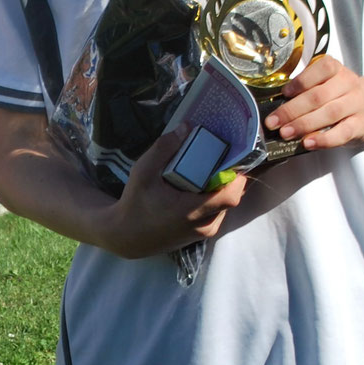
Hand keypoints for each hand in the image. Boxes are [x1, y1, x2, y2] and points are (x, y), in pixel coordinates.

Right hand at [102, 129, 246, 258]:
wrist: (126, 237)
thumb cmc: (134, 204)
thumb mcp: (143, 172)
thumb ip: (163, 149)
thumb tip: (186, 128)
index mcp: (192, 211)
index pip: (231, 195)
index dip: (237, 176)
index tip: (232, 157)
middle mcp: (203, 225)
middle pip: (231, 198)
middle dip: (229, 178)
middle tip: (220, 159)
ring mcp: (203, 233)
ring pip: (225, 207)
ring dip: (222, 189)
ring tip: (210, 171)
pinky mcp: (200, 236)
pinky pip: (216, 214)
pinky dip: (214, 199)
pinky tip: (201, 187)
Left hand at [267, 55, 363, 150]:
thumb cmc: (340, 97)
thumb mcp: (327, 85)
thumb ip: (307, 92)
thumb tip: (278, 109)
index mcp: (336, 70)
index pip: (321, 69)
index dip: (301, 81)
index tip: (284, 93)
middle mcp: (348, 84)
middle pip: (318, 96)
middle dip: (292, 110)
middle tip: (274, 122)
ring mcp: (356, 104)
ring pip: (329, 113)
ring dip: (304, 124)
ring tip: (286, 133)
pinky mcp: (360, 125)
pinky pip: (342, 132)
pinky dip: (323, 139)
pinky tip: (308, 142)